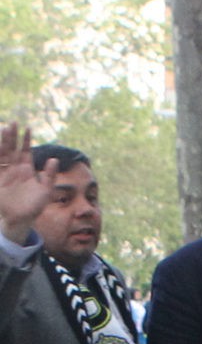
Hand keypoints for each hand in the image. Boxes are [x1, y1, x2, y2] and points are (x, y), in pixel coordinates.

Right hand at [0, 123, 57, 243]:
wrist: (20, 220)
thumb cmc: (34, 207)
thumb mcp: (45, 191)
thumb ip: (49, 176)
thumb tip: (54, 159)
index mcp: (26, 170)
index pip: (25, 151)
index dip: (26, 140)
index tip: (27, 128)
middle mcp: (15, 169)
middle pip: (13, 148)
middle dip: (13, 136)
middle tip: (13, 123)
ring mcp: (5, 173)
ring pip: (3, 153)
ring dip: (3, 142)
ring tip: (4, 129)